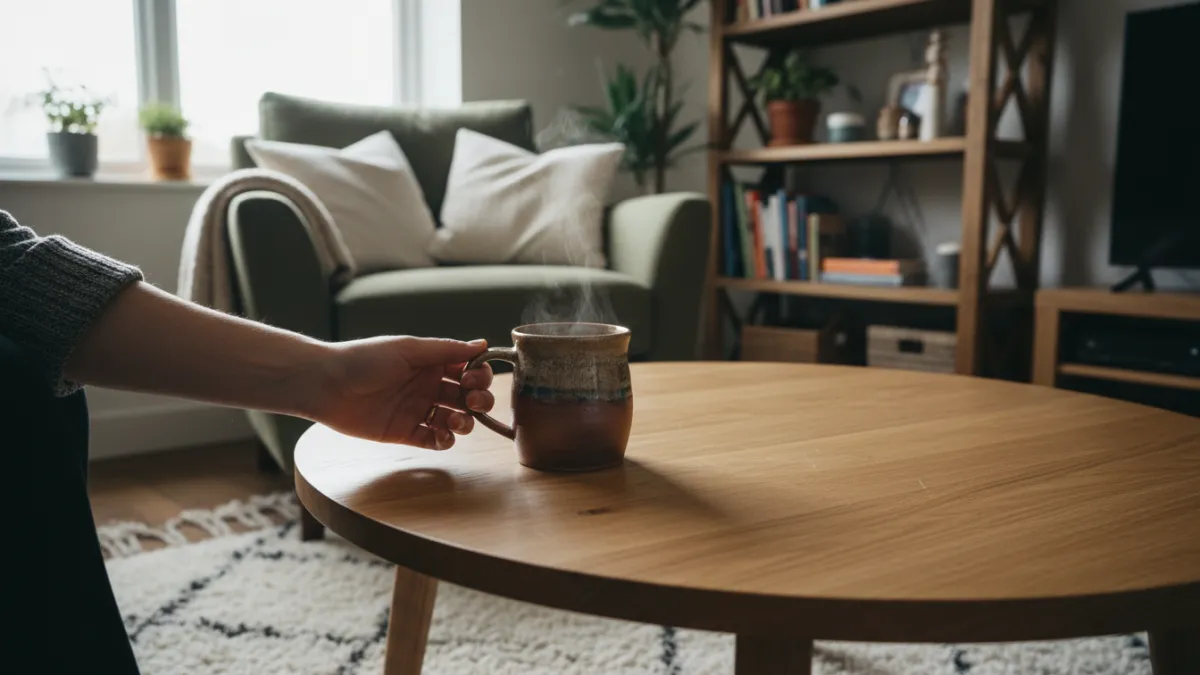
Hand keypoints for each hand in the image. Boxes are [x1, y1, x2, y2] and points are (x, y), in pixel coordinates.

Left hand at [310, 336, 494, 449]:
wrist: (326, 384)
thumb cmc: (364, 359)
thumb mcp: (408, 349)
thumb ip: (446, 350)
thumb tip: (482, 345)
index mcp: (430, 363)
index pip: (469, 371)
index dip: (479, 376)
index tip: (474, 380)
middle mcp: (428, 386)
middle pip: (467, 397)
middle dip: (478, 401)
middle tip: (471, 402)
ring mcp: (418, 411)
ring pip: (455, 421)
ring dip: (464, 423)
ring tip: (454, 421)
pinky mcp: (405, 433)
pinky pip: (434, 441)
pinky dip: (445, 441)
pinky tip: (442, 436)